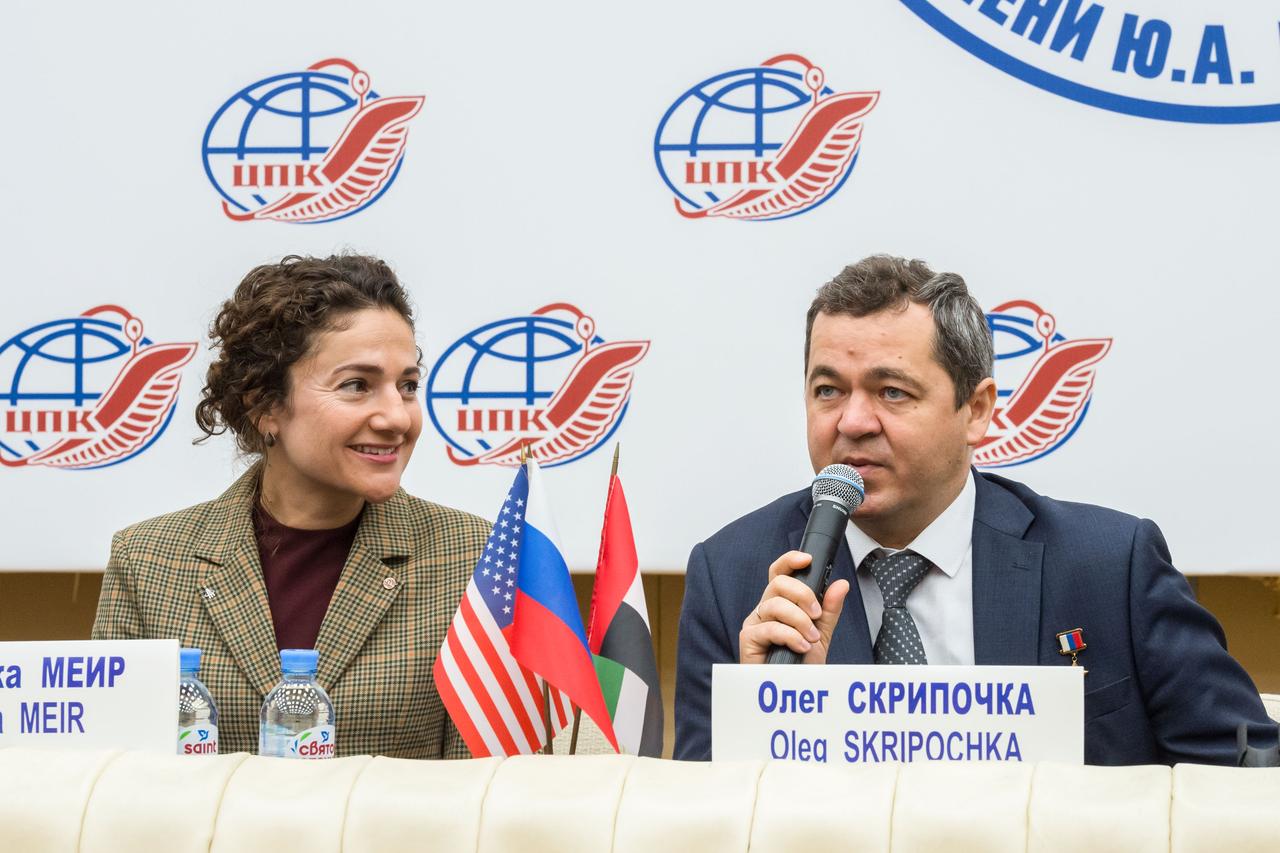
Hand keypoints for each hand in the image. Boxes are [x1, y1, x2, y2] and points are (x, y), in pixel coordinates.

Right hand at [739, 550, 849, 664]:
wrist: (792, 691)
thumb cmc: (801, 665)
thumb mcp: (822, 633)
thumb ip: (829, 609)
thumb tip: (841, 584)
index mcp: (781, 603)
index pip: (780, 573)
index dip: (790, 561)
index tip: (808, 560)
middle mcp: (765, 609)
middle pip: (778, 583)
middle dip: (803, 595)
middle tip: (816, 615)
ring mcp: (754, 623)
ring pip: (775, 604)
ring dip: (799, 621)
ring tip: (810, 639)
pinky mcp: (748, 638)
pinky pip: (770, 626)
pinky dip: (790, 636)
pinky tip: (800, 647)